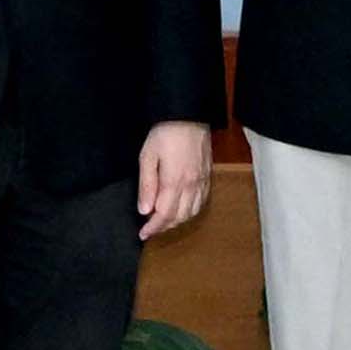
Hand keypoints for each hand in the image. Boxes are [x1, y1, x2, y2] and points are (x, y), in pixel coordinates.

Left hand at [133, 118, 212, 240]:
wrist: (188, 115)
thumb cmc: (165, 133)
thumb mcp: (148, 156)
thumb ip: (147, 185)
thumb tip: (145, 210)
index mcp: (174, 181)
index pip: (164, 214)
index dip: (153, 227)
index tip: (143, 234)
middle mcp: (191, 185)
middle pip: (179, 217)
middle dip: (164, 227)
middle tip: (151, 228)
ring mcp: (201, 181)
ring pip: (192, 212)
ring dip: (178, 221)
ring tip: (164, 221)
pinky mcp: (207, 176)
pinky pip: (202, 201)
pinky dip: (191, 211)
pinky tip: (182, 209)